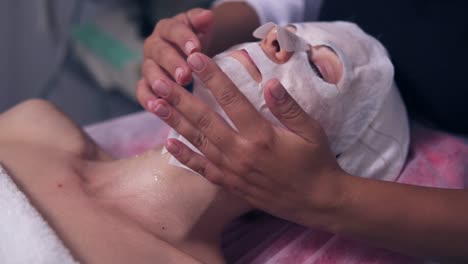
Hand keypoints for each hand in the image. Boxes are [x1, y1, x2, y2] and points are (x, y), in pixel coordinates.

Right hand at [137, 8, 214, 110]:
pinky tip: (157, 107)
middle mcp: (154, 46)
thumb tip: (207, 16)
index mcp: (167, 29)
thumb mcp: (202, 29)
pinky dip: (147, 99)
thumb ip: (202, 21)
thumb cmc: (198, 43)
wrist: (194, 57)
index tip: (196, 49)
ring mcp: (149, 66)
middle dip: (172, 64)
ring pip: (149, 72)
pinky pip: (143, 92)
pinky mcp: (146, 84)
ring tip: (169, 91)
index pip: (173, 30)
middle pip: (160, 53)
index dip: (183, 39)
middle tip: (185, 76)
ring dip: (159, 82)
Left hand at [148, 52, 347, 226]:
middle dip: (180, 98)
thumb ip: (288, 107)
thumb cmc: (316, 162)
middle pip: (204, 120)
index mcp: (261, 135)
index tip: (196, 59)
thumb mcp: (311, 131)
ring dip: (174, 122)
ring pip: (197, 142)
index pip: (231, 99)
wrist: (317, 201)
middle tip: (159, 81)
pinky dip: (184, 157)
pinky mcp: (230, 184)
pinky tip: (168, 144)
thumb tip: (270, 82)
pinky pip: (203, 169)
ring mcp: (233, 170)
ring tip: (154, 104)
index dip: (212, 76)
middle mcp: (241, 152)